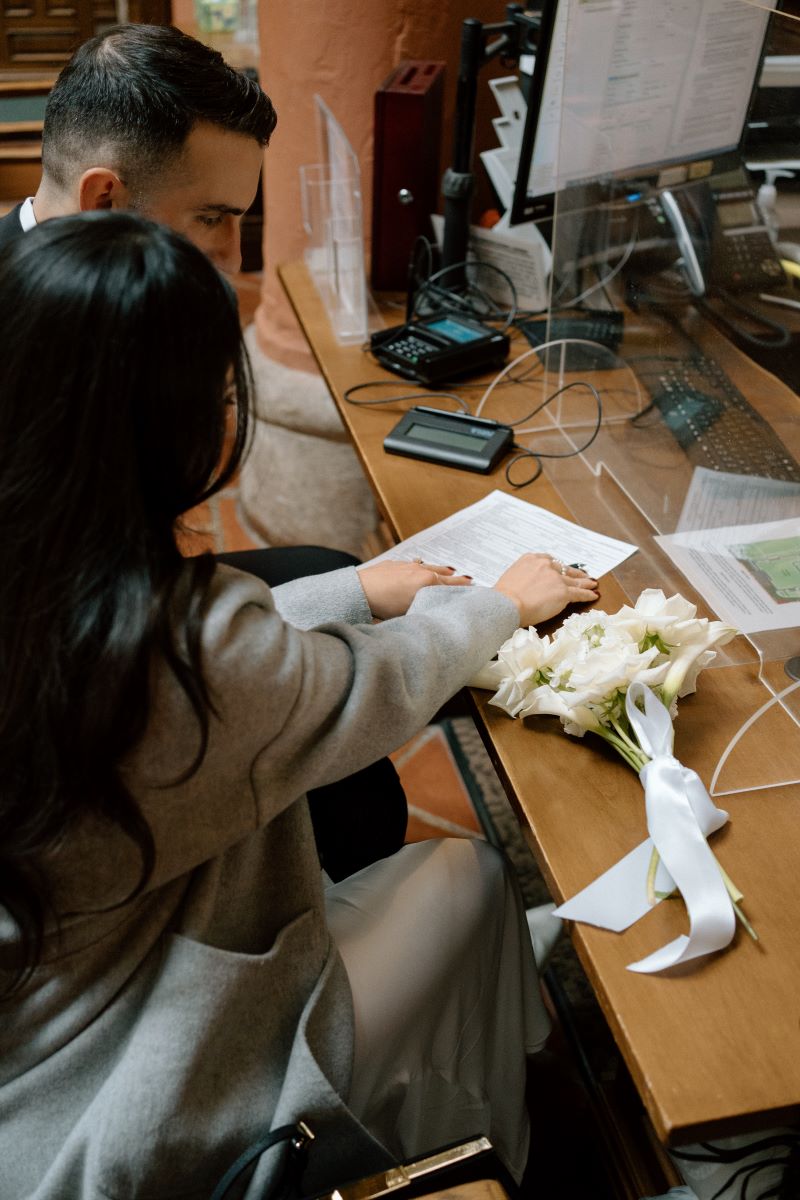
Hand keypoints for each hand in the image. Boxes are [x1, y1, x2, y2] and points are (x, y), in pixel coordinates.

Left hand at [357, 560, 472, 619]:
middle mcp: (421, 571)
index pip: (451, 586)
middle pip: (444, 576)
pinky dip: (423, 566)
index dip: (463, 588)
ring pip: (430, 567)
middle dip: (456, 579)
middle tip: (468, 580)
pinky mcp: (395, 564)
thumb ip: (426, 607)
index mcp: (428, 583)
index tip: (473, 588)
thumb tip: (436, 610)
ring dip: (441, 570)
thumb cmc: (383, 605)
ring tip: (450, 571)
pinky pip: (415, 564)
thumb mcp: (410, 611)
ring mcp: (408, 566)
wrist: (360, 590)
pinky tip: (422, 566)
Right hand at [493, 553, 597, 625]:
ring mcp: (555, 578)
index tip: (562, 570)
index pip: (550, 561)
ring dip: (585, 583)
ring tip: (592, 584)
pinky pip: (578, 593)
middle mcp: (545, 565)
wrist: (506, 605)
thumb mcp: (511, 578)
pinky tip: (593, 595)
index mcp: (531, 559)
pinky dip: (587, 594)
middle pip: (564, 569)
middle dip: (574, 573)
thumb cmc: (502, 597)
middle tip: (582, 576)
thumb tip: (526, 587)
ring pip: (574, 581)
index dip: (558, 567)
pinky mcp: (563, 592)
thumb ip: (523, 578)